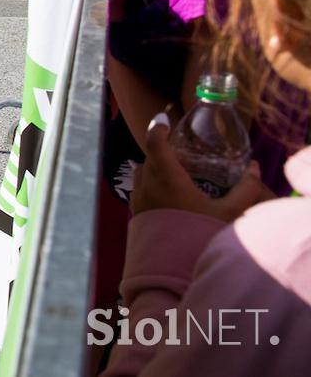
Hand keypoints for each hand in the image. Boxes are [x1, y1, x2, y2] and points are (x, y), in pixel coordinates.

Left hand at [131, 114, 270, 222]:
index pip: (155, 143)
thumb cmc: (200, 236)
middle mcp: (148, 185)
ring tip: (172, 173)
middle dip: (161, 150)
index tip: (162, 120)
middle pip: (149, 157)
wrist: (173, 270)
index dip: (157, 128)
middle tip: (178, 150)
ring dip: (153, 168)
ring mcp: (138, 200)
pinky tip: (165, 196)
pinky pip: (139, 190)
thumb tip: (255, 169)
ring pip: (141, 173)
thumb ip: (245, 190)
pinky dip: (149, 185)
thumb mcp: (229, 213)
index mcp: (167, 178)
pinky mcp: (135, 214)